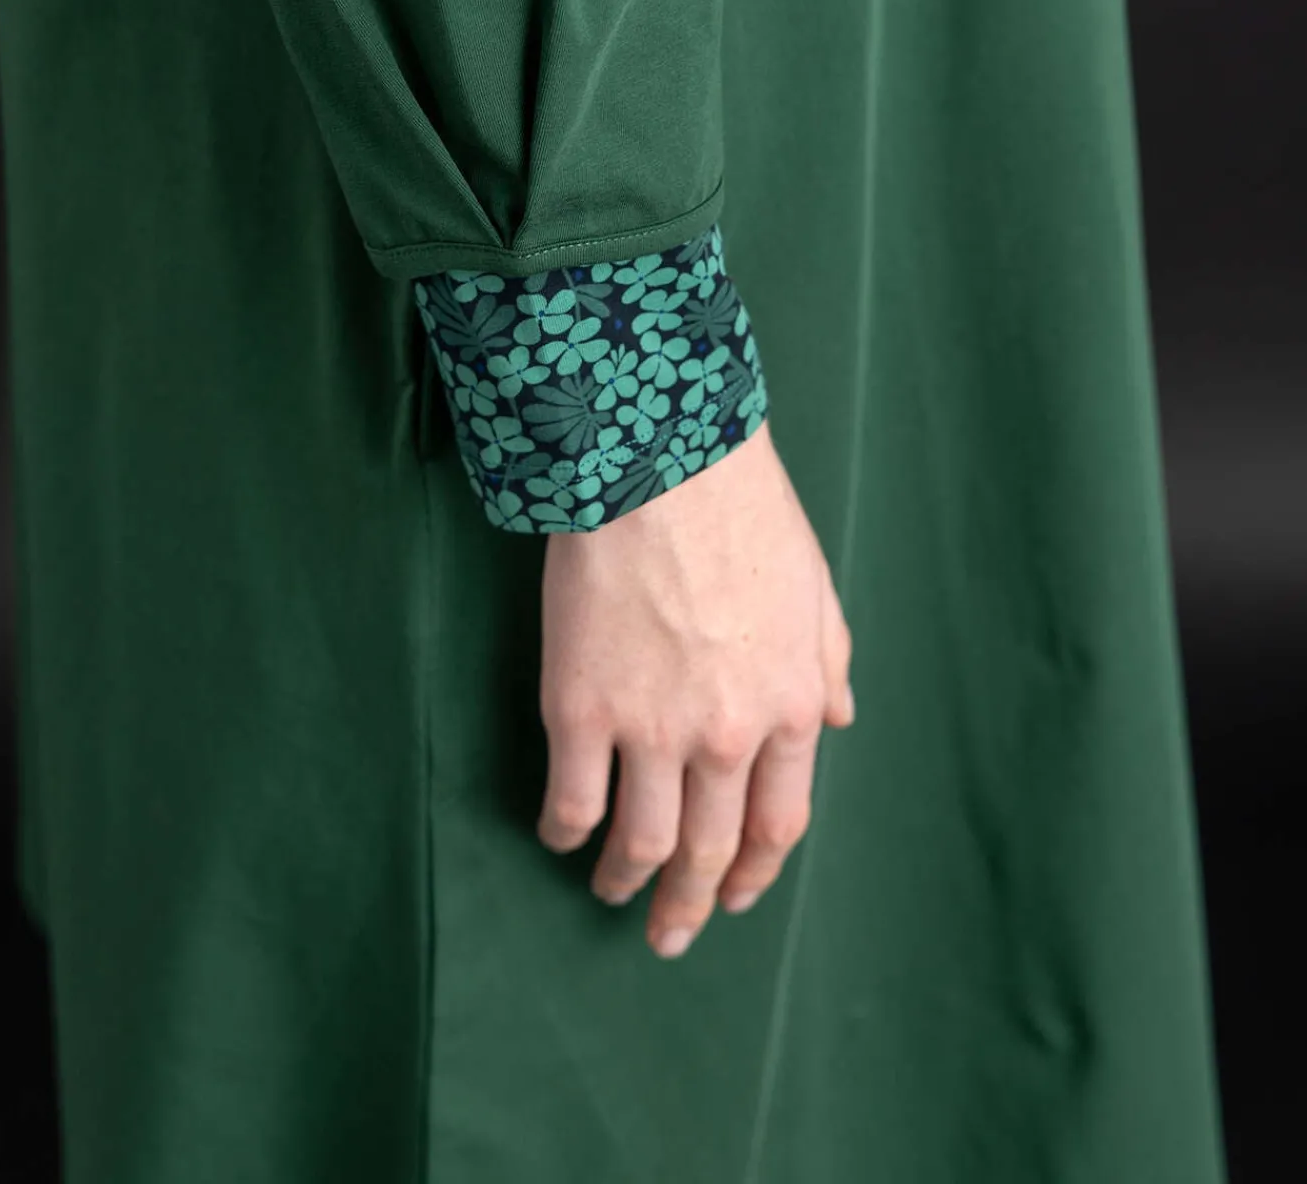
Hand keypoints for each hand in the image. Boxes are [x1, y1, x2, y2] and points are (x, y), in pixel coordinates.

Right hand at [536, 419, 853, 958]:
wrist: (661, 465)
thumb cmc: (745, 511)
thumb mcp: (815, 589)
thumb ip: (829, 664)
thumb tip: (842, 721)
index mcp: (790, 710)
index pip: (780, 823)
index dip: (756, 872)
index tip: (735, 896)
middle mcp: (726, 737)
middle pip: (710, 850)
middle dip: (690, 903)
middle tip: (670, 936)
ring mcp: (650, 730)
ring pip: (640, 843)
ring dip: (626, 883)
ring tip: (611, 895)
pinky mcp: (580, 711)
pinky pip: (573, 802)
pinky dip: (565, 833)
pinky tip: (558, 836)